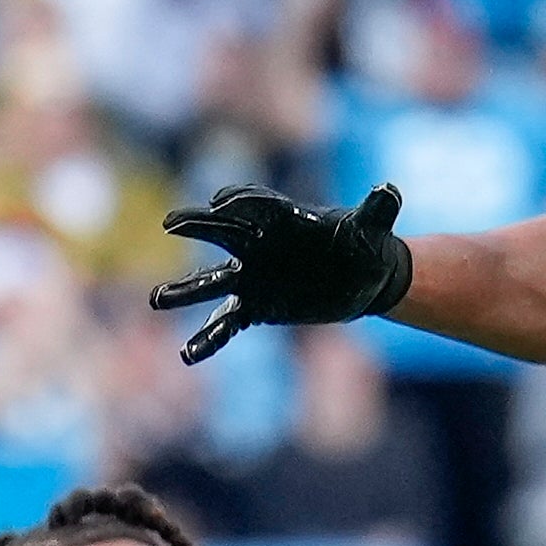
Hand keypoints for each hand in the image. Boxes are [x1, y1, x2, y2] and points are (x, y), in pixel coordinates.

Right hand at [151, 183, 413, 363]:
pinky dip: (208, 338)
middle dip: (197, 225)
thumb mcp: (375, 230)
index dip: (240, 200)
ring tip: (155, 299)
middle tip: (172, 224)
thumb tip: (390, 190)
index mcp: (283, 219)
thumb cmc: (366, 246)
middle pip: (221, 231)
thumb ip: (379, 210)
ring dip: (184, 290)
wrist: (365, 279)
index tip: (224, 203)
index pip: (254, 203)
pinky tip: (188, 355)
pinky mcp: (256, 305)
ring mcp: (252, 275)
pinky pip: (226, 322)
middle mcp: (258, 244)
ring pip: (211, 281)